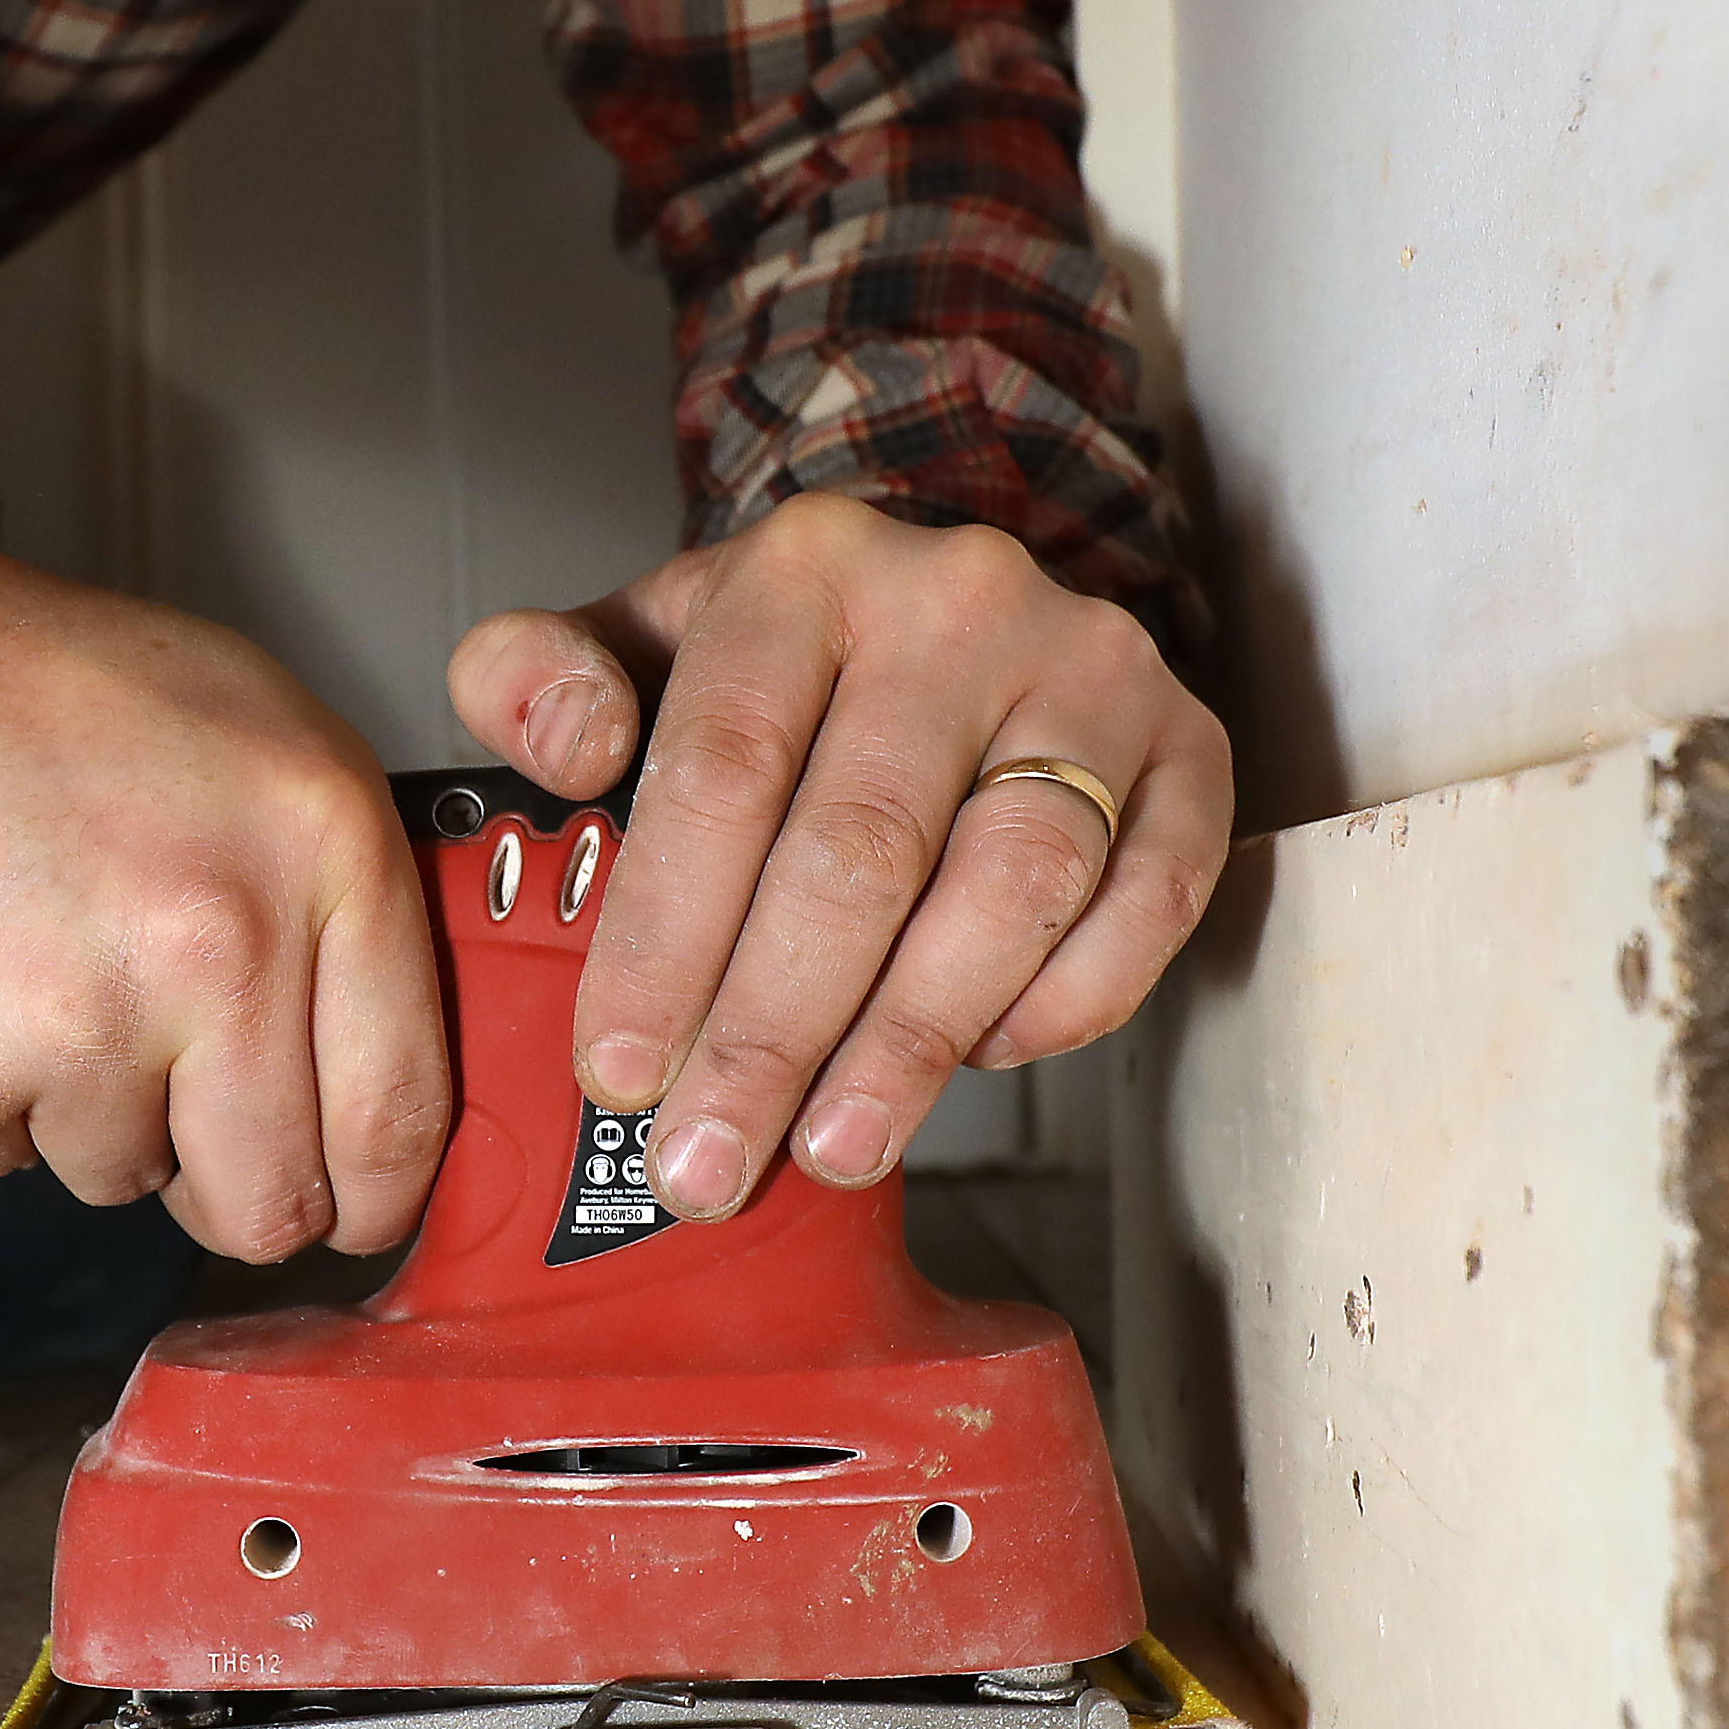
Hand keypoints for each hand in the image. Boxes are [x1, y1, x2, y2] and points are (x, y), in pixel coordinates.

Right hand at [0, 476, 447, 1261]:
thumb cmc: (15, 680)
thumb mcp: (247, 730)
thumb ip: (335, 892)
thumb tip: (385, 1054)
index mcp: (317, 846)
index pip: (399, 1113)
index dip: (376, 1193)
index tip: (356, 1207)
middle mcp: (216, 941)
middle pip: (269, 1201)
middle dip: (225, 1183)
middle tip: (174, 1112)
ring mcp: (77, 1019)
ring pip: (122, 1177)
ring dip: (79, 1113)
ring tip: (27, 968)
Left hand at [446, 494, 1230, 1219]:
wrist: (949, 607)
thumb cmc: (779, 667)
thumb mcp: (633, 641)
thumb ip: (538, 680)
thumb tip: (569, 749)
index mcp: (805, 567)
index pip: (724, 768)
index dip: (666, 937)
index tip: (619, 1071)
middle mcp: (963, 600)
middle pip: (863, 847)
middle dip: (774, 1032)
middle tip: (707, 1161)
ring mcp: (1094, 671)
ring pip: (1013, 883)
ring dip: (915, 1040)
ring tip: (832, 1148)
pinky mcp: (1191, 749)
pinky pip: (1149, 900)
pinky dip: (1067, 1001)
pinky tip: (979, 1061)